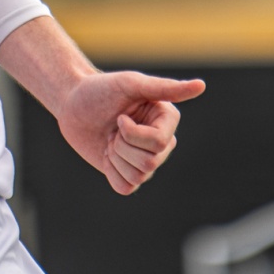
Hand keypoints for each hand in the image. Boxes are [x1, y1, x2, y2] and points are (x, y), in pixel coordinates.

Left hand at [54, 71, 204, 195]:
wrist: (72, 104)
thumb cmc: (101, 89)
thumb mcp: (131, 84)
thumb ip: (166, 88)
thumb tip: (201, 85)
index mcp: (167, 121)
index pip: (159, 143)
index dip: (133, 134)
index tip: (120, 116)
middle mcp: (162, 142)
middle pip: (150, 163)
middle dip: (123, 146)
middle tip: (113, 129)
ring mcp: (145, 159)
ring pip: (138, 177)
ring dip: (116, 158)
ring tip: (111, 139)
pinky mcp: (127, 174)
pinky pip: (126, 188)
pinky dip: (111, 172)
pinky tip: (107, 154)